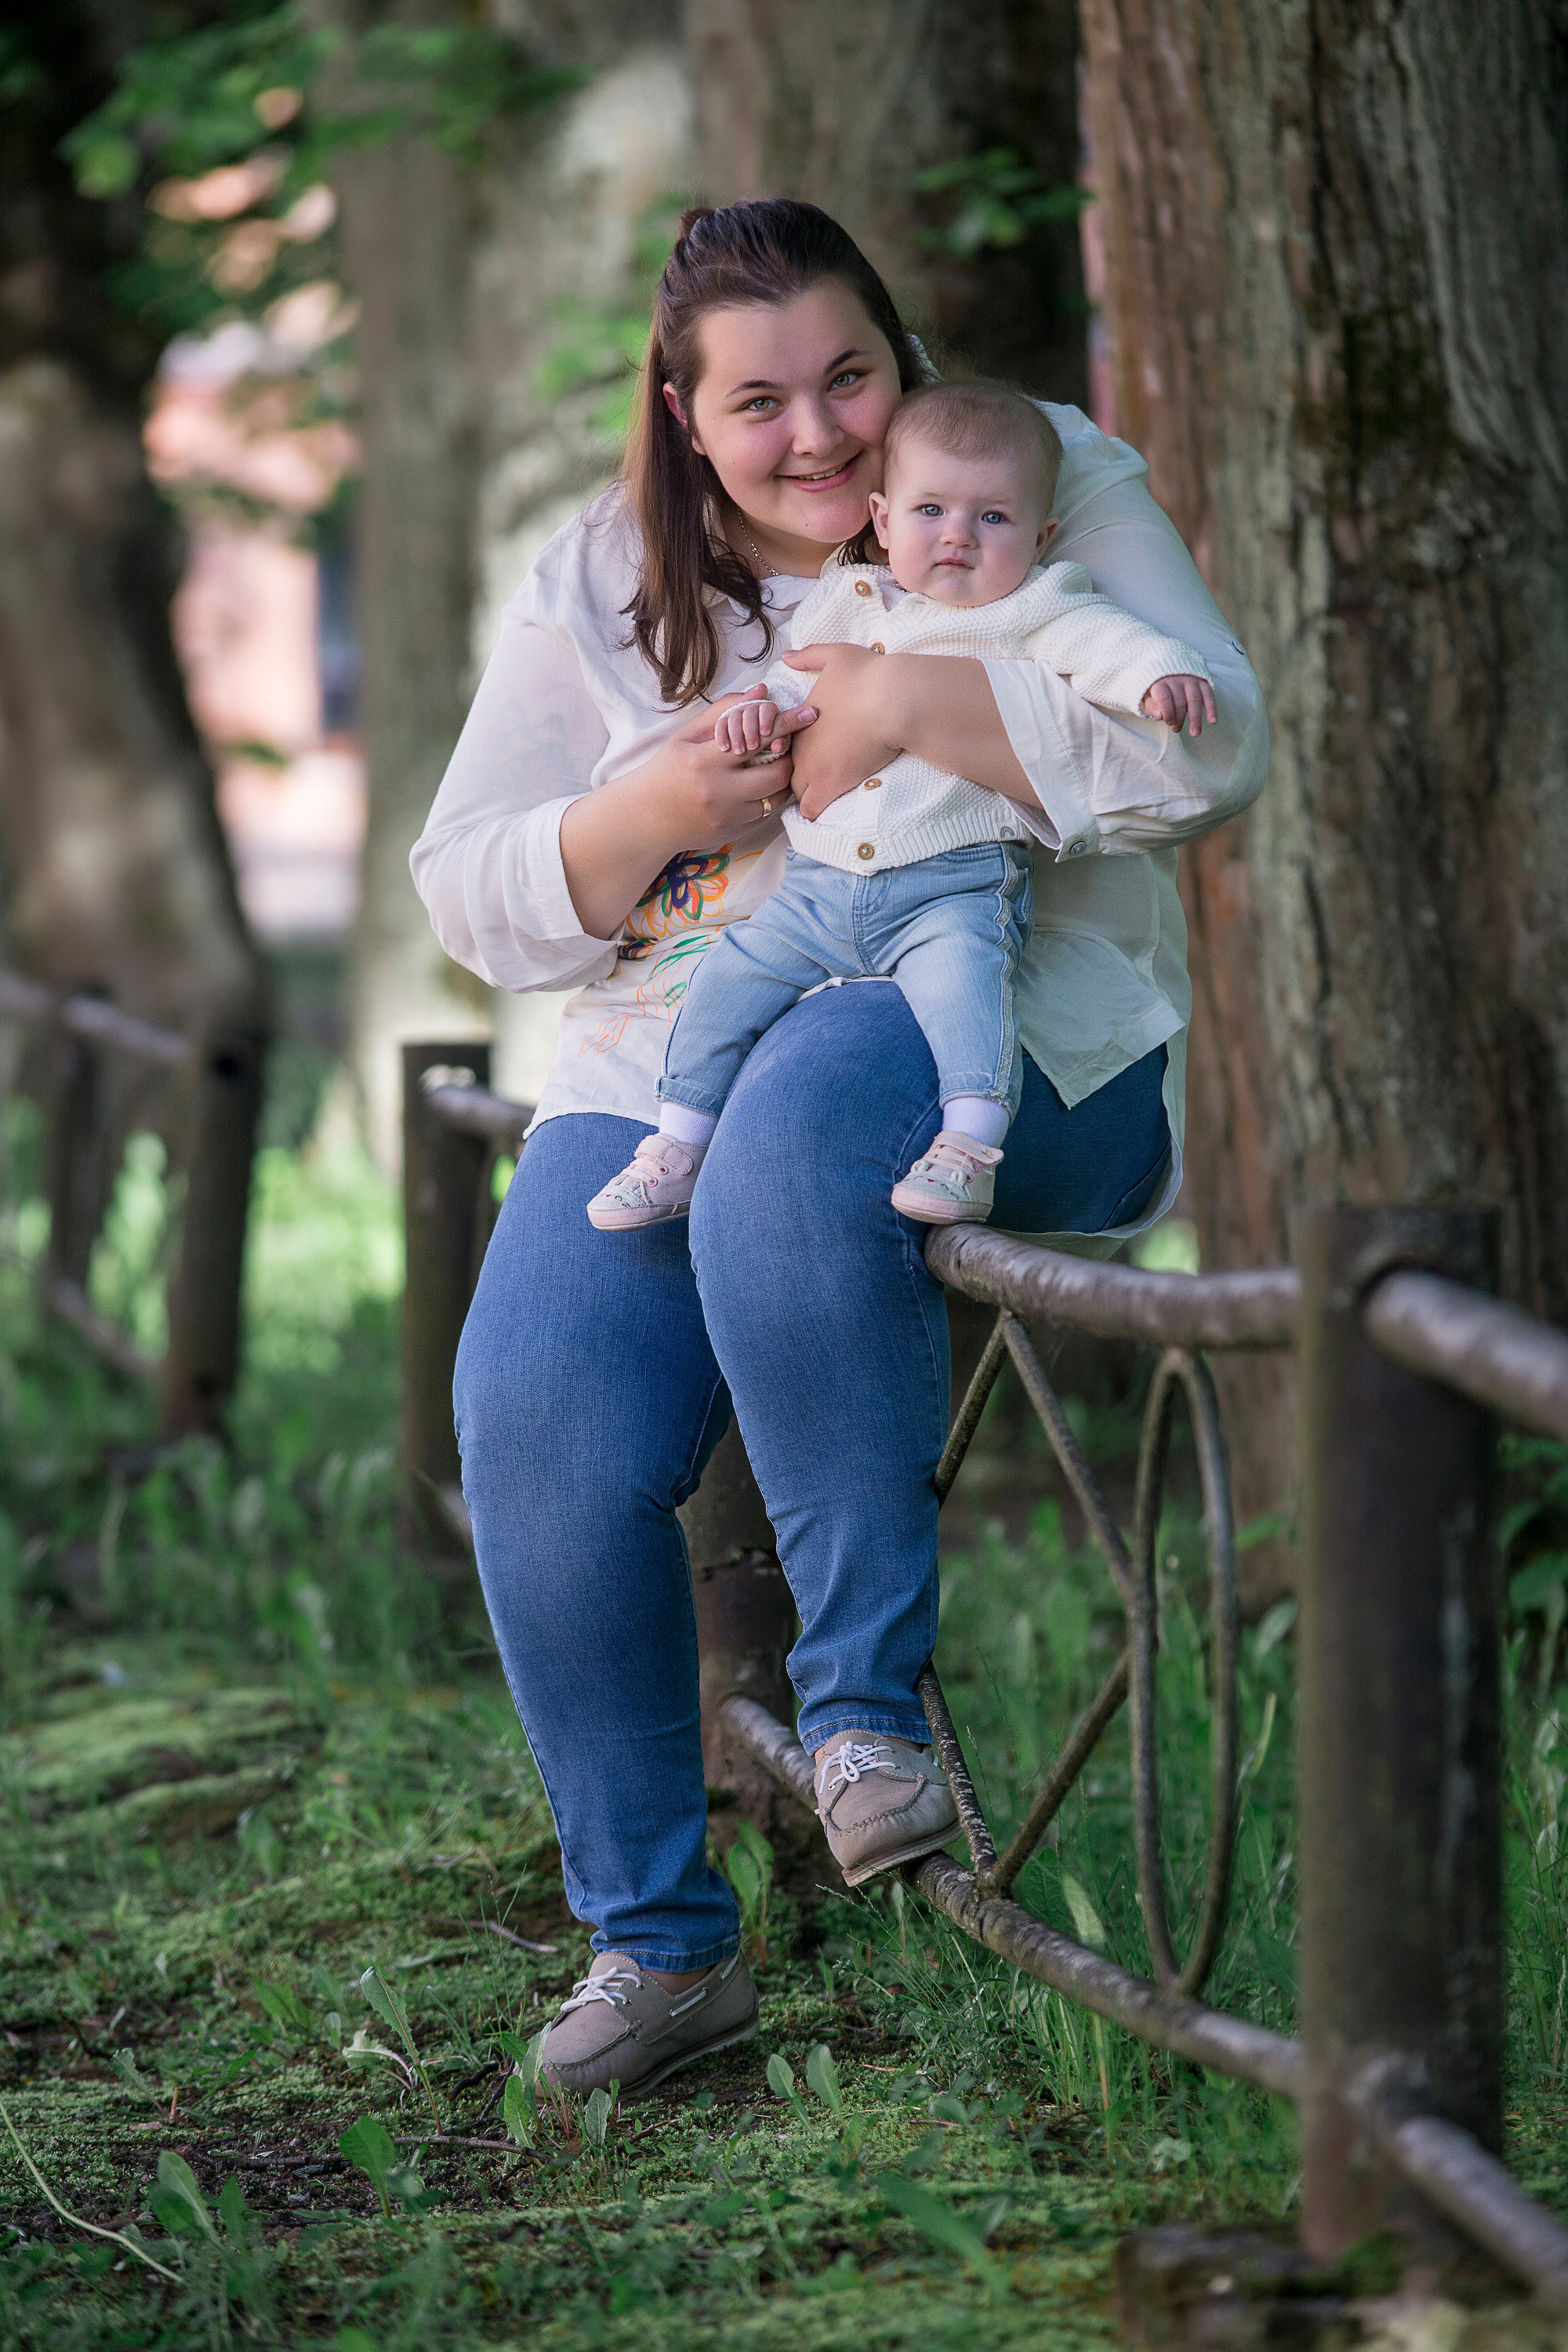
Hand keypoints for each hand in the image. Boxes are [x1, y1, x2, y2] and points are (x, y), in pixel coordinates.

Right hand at [557, 687, 813, 938]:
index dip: (787, 723)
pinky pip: (767, 814)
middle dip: (788, 756)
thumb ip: (725, 711)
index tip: (809, 713)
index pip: (757, 737)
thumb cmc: (668, 768)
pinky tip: (760, 787)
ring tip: (776, 765)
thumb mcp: (688, 735)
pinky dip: (769, 798)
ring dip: (783, 779)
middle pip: (777, 772)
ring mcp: (728, 816)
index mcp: (703, 760)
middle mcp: (718, 791)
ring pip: (777, 797)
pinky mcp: (734, 834)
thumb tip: (762, 692)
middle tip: (788, 745)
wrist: (648, 816)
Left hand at [782, 643, 901, 820]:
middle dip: (801, 777)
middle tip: (824, 777)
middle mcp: (799, 745)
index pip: (787, 746)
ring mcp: (812, 767)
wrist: (892, 699)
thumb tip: (786, 656)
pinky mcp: (829, 784)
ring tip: (829, 793)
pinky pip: (810, 810)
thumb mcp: (836, 655)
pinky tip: (830, 805)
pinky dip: (816, 810)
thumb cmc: (868, 675)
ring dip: (809, 795)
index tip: (823, 753)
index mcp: (799, 720)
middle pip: (788, 772)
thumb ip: (809, 655)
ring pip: (797, 794)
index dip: (802, 753)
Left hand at [1142, 673, 1217, 736]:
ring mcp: (1191, 679)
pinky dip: (1211, 708)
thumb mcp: (1147, 693)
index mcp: (1160, 682)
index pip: (1164, 698)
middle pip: (1180, 702)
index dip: (1167, 713)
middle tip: (1177, 729)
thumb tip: (1159, 716)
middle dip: (1179, 719)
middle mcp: (1176, 679)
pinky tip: (1212, 721)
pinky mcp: (1202, 681)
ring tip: (1195, 733)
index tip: (1169, 722)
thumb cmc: (1157, 685)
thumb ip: (1151, 705)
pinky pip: (1208, 695)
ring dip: (1196, 718)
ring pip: (1195, 700)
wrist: (1169, 664)